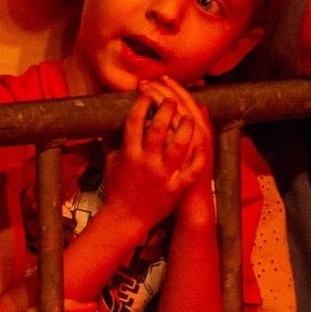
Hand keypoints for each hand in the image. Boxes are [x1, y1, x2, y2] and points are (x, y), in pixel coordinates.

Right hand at [102, 78, 208, 233]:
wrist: (125, 219)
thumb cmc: (116, 190)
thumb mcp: (110, 163)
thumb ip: (112, 142)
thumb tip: (111, 122)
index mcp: (129, 153)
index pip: (136, 120)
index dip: (142, 103)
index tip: (147, 92)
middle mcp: (147, 161)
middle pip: (159, 128)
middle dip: (167, 108)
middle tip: (171, 100)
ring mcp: (163, 175)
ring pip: (179, 146)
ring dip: (185, 128)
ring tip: (188, 116)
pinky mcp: (175, 188)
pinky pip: (190, 171)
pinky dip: (197, 158)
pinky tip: (200, 146)